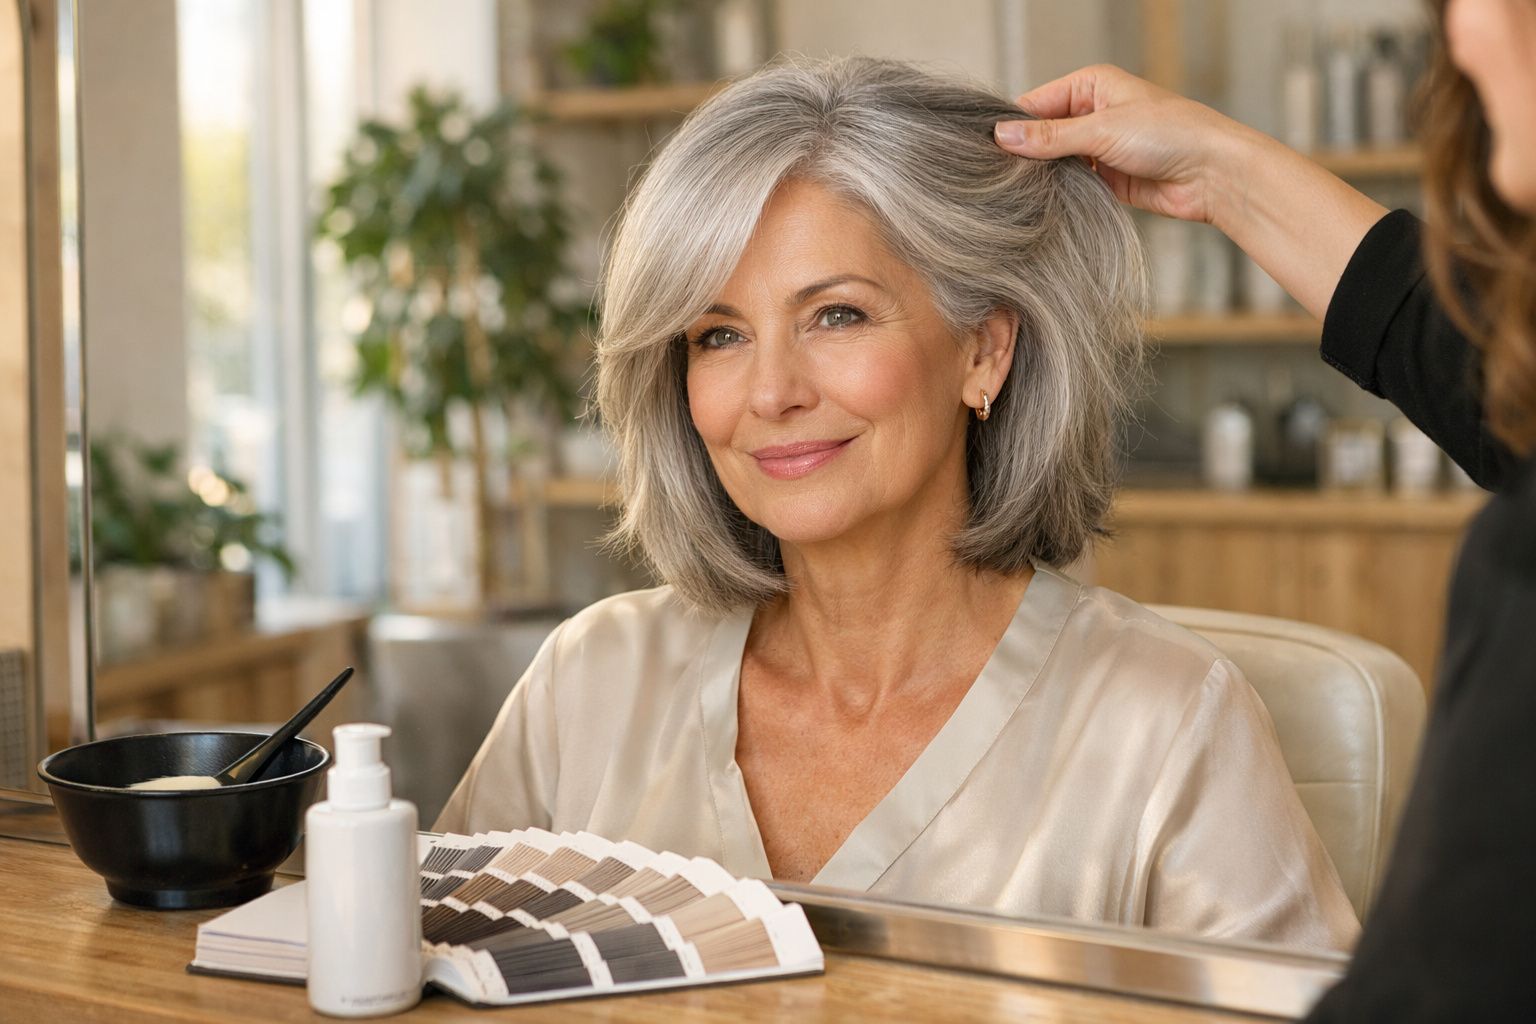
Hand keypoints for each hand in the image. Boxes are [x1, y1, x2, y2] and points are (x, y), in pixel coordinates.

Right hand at [995, 64, 1266, 228]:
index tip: (987, 149)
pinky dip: (1058, 194)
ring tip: (1016, 193)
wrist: (1212, 175)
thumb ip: (1049, 136)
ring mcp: (1098, 148)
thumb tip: (1001, 135)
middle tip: (996, 177)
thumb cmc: (1171, 134)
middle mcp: (1092, 114)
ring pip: (1054, 162)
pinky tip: (1042, 204)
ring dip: (1041, 177)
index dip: (1012, 126)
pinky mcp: (1106, 179)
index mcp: (1091, 86)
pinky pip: (1070, 184)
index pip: (1036, 103)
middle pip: (1042, 134)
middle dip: (1024, 154)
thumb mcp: (1102, 130)